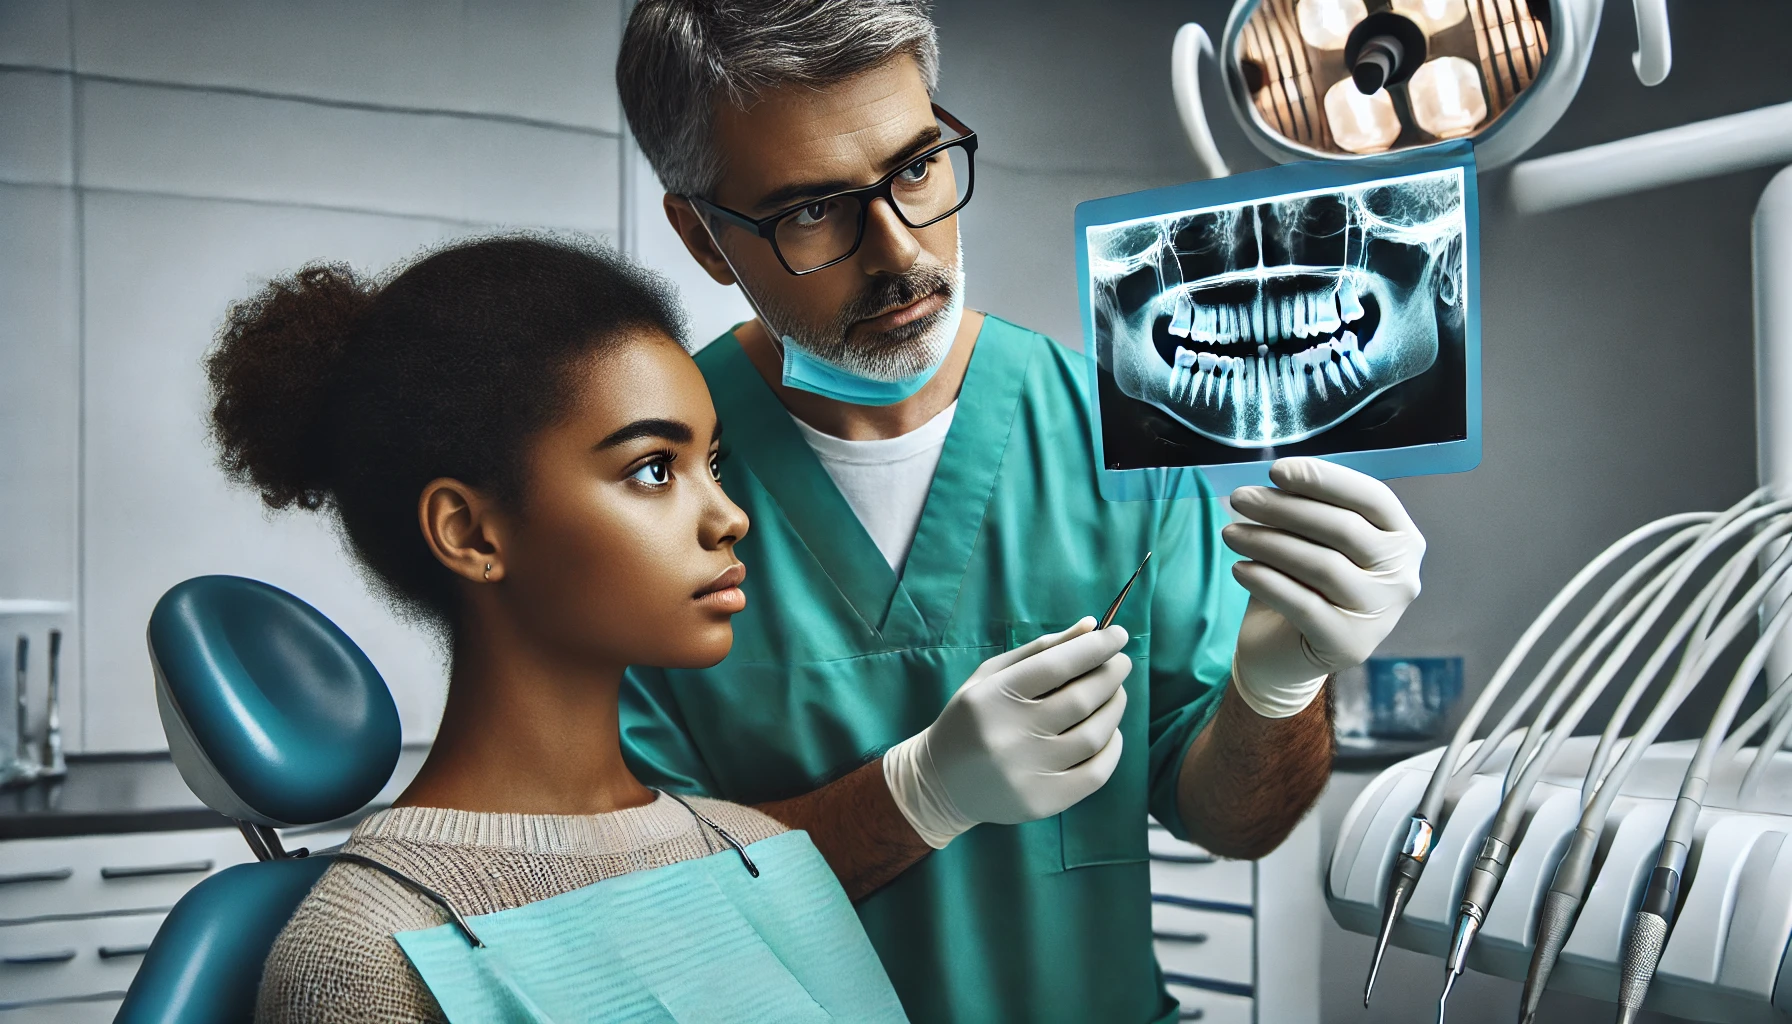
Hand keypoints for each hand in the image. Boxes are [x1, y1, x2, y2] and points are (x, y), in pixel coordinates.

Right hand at [883, 618, 1131, 847]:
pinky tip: (1109, 731)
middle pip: (1081, 699)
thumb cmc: (970, 719)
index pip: (1057, 665)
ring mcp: (1027, 773)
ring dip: (1114, 707)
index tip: (1118, 635)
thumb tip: (1091, 627)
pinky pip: (1096, 773)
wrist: (941, 783)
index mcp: (993, 697)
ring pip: (1094, 735)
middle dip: (1110, 675)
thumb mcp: (992, 676)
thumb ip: (1039, 650)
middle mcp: (1009, 735)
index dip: (1095, 648)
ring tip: (1115, 693)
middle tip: (1120, 663)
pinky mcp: (1042, 802)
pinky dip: (1112, 747)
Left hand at [1222, 458, 1424, 718]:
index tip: (1276, 470)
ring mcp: (1379, 613)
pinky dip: (1267, 582)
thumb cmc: (1303, 585)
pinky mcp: (1348, 644)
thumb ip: (1309, 510)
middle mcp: (1402, 576)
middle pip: (1344, 529)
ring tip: (1230, 533)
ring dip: (1268, 542)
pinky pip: (1303, 604)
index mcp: (1402, 539)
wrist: (1286, 654)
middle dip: (1285, 508)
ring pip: (1322, 565)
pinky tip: (1239, 569)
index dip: (1324, 479)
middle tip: (1239, 497)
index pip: (1372, 497)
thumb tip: (1277, 478)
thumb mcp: (1311, 541)